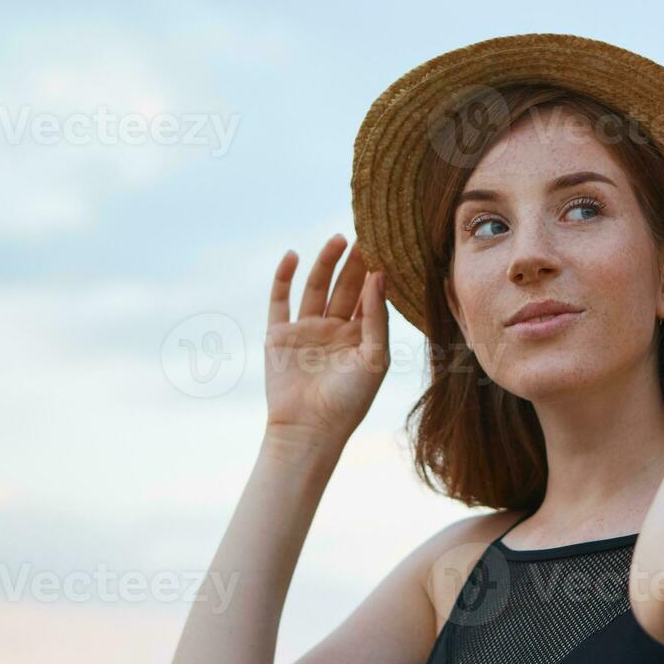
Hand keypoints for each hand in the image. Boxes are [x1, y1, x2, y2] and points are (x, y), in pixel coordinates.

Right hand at [263, 234, 388, 443]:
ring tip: (338, 239)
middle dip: (354, 262)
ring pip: (316, 288)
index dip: (375, 273)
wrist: (310, 429)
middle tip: (365, 234)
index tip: (384, 245)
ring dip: (325, 264)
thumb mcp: (374, 358)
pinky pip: (280, 301)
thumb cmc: (349, 401)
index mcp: (360, 337)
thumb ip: (377, 317)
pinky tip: (293, 256)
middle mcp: (334, 330)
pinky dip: (283, 278)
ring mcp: (305, 331)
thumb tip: (379, 275)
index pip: (369, 297)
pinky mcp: (279, 336)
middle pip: (344, 287)